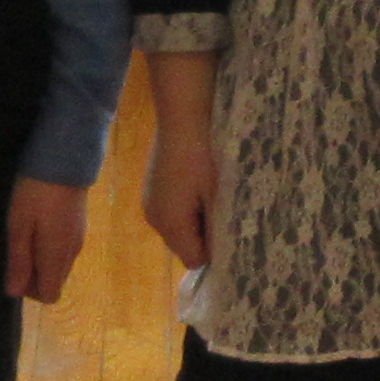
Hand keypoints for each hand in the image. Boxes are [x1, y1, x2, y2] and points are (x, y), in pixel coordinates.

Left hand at [5, 177, 89, 304]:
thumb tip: (15, 292)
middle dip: (36, 276)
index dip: (31, 291)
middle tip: (18, 250)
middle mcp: (72, 253)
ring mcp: (79, 239)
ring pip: (60, 266)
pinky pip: (65, 250)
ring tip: (27, 233)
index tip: (17, 271)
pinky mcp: (80, 226)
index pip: (50, 295)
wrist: (64, 160)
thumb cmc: (35, 194)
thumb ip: (19, 261)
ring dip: (43, 260)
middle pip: (56, 282)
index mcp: (57, 256)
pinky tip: (40, 224)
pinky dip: (51, 248)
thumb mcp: (19, 226)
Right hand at [139, 131, 215, 272]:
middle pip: (183, 246)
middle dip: (203, 236)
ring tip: (210, 194)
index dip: (213, 252)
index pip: (193, 260)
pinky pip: (170, 213)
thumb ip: (216, 229)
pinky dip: (184, 207)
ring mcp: (149, 204)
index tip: (230, 232)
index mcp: (170, 224)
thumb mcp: (216, 195)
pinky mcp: (150, 190)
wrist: (182, 120)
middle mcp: (154, 220)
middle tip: (221, 210)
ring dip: (194, 221)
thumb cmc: (203, 157)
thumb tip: (219, 255)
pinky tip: (195, 185)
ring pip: (177, 229)